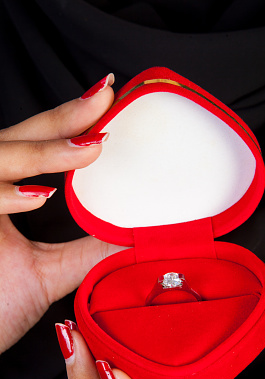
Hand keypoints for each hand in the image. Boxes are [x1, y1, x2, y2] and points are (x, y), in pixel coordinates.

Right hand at [0, 74, 124, 352]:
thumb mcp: (48, 274)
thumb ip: (86, 250)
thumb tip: (134, 235)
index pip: (33, 148)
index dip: (67, 123)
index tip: (108, 105)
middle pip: (15, 140)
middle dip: (60, 119)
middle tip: (105, 101)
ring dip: (41, 153)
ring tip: (91, 149)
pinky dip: (3, 196)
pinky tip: (38, 196)